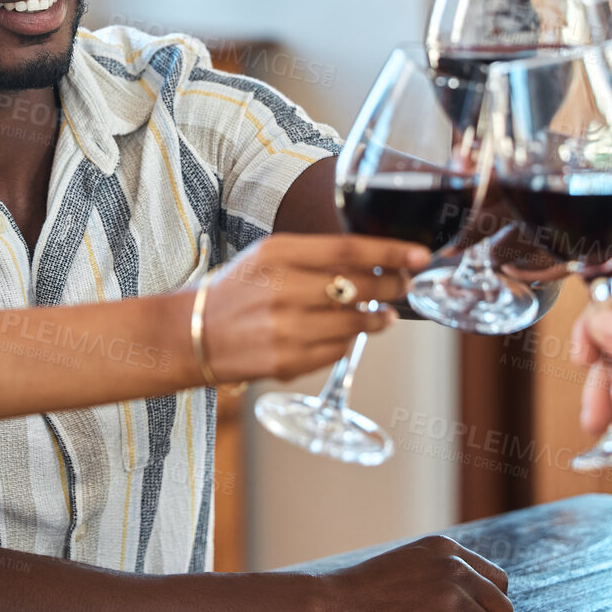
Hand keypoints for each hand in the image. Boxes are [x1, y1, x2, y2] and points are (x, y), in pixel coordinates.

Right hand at [204, 234, 428, 382]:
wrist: (192, 334)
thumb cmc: (238, 291)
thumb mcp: (268, 256)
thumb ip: (316, 255)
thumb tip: (373, 261)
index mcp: (278, 254)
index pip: (348, 249)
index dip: (390, 252)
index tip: (420, 255)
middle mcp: (281, 289)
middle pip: (358, 287)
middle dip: (391, 286)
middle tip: (403, 285)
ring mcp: (284, 328)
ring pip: (354, 323)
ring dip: (377, 319)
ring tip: (382, 314)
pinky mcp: (286, 362)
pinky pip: (337, 351)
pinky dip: (349, 341)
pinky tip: (345, 333)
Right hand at [311, 535, 512, 611]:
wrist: (330, 606)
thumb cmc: (361, 591)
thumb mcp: (408, 562)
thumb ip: (441, 571)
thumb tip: (477, 601)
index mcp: (446, 549)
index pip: (498, 580)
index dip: (488, 604)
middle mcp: (455, 569)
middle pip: (503, 607)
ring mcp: (453, 598)